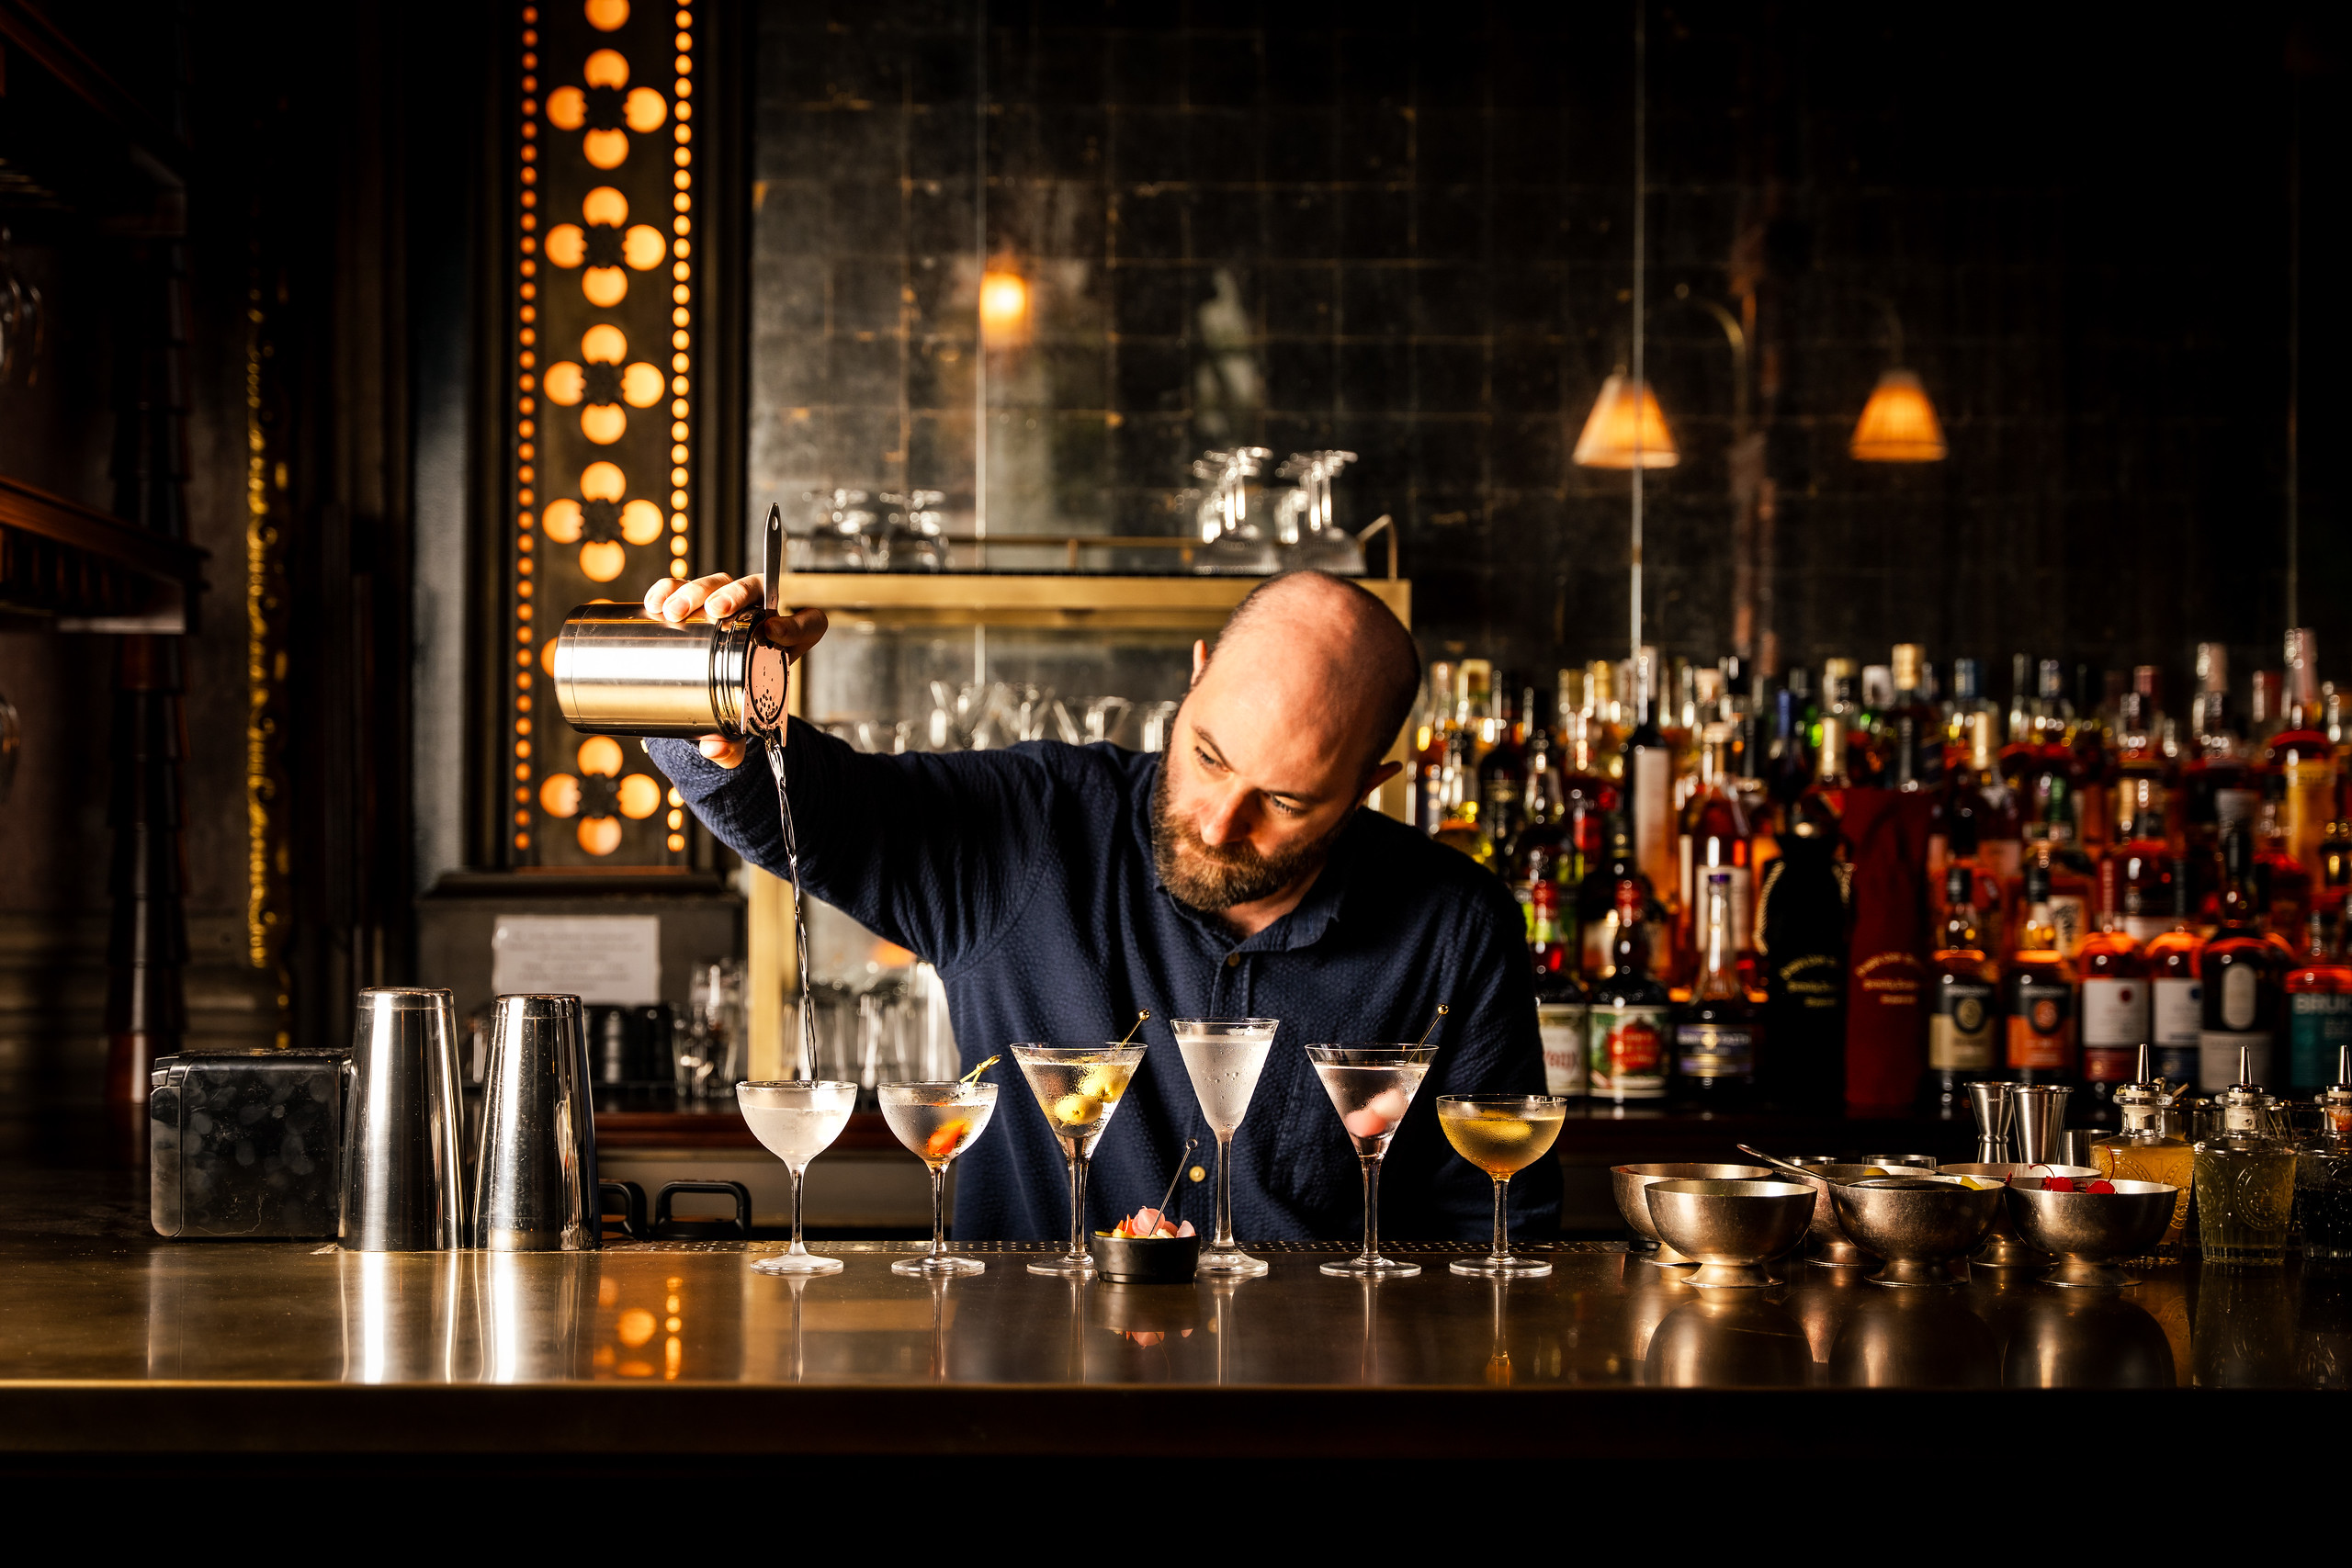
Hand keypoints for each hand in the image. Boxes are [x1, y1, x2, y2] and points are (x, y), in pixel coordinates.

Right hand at [640, 574, 829, 768]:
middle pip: (756, 589)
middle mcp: (758, 615)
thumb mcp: (737, 727)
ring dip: (696, 591)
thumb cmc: (734, 705)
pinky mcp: (693, 601)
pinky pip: (682, 585)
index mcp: (785, 643)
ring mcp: (725, 604)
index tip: (774, 632)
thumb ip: (732, 746)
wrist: (706, 696)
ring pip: (718, 583)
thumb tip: (714, 749)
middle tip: (715, 610)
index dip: (799, 623)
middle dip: (735, 594)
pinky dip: (668, 590)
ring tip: (675, 613)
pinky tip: (655, 604)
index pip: (809, 623)